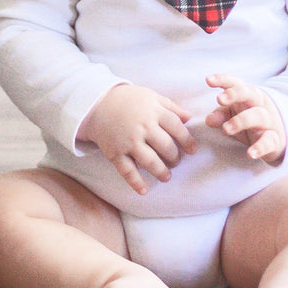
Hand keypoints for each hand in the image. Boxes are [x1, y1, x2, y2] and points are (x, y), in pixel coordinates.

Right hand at [78, 84, 195, 194]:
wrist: (96, 103)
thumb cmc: (127, 100)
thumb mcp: (150, 96)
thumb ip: (170, 106)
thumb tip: (189, 118)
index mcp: (153, 111)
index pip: (177, 129)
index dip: (187, 141)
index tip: (192, 150)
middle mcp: (142, 127)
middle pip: (167, 147)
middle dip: (175, 158)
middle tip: (176, 161)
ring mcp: (128, 141)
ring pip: (151, 161)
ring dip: (162, 172)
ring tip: (166, 176)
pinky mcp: (115, 152)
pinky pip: (127, 171)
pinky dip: (136, 182)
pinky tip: (144, 190)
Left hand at [205, 74, 285, 164]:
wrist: (277, 138)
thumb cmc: (247, 120)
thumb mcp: (231, 115)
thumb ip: (219, 115)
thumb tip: (209, 120)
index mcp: (247, 95)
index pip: (236, 83)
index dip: (223, 80)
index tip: (208, 80)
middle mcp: (259, 104)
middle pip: (249, 93)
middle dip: (234, 94)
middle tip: (219, 99)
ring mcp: (268, 121)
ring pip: (258, 115)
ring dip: (240, 121)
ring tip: (226, 129)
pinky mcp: (274, 139)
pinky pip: (269, 141)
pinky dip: (260, 147)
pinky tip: (250, 154)